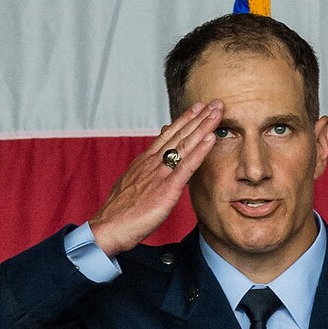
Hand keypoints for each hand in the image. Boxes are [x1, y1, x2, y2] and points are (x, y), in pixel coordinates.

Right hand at [88, 100, 222, 257]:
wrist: (109, 226)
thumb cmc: (119, 212)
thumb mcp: (132, 184)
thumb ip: (144, 171)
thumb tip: (152, 162)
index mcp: (145, 161)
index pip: (167, 135)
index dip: (184, 120)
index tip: (198, 108)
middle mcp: (153, 162)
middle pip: (179, 134)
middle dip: (199, 117)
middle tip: (215, 102)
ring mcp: (160, 174)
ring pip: (185, 144)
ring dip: (203, 126)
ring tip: (218, 112)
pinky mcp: (166, 189)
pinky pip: (186, 167)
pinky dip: (200, 151)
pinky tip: (211, 138)